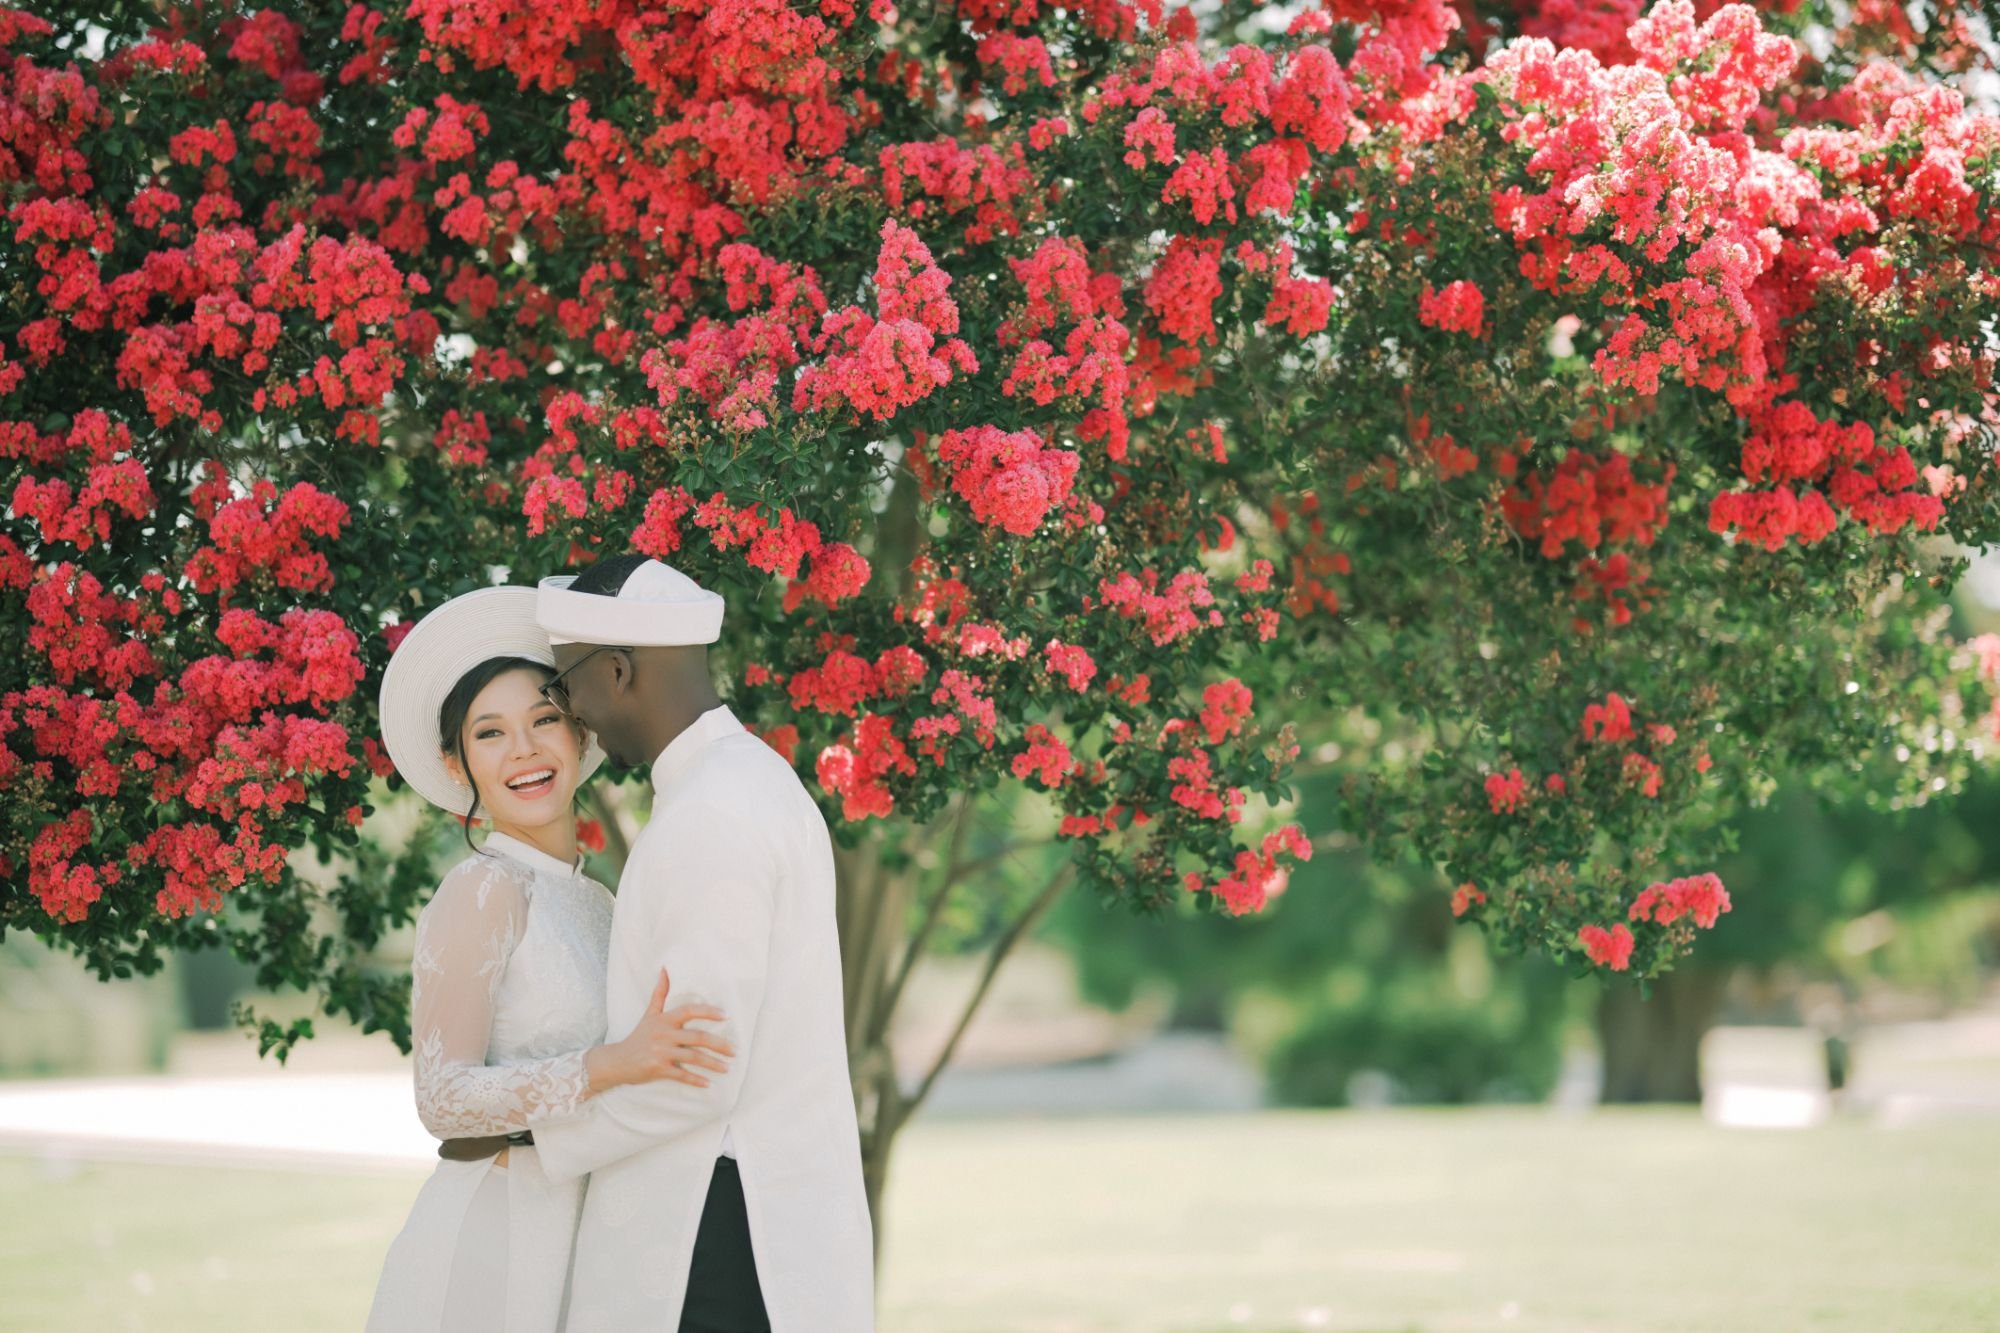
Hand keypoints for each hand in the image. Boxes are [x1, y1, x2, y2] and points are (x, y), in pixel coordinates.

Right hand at [591, 968, 733, 1091]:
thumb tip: (665, 968)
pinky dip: (695, 1080)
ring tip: (727, 1068)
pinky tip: (708, 1084)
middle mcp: (663, 1035)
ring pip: (692, 1057)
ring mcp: (661, 1052)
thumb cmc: (638, 1036)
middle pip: (697, 1037)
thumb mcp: (649, 1014)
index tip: (726, 1016)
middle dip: (719, 1044)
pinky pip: (681, 1075)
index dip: (708, 1012)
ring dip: (712, 1064)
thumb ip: (660, 993)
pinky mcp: (658, 1069)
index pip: (689, 1011)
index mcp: (664, 1020)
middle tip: (734, 1051)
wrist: (617, 1061)